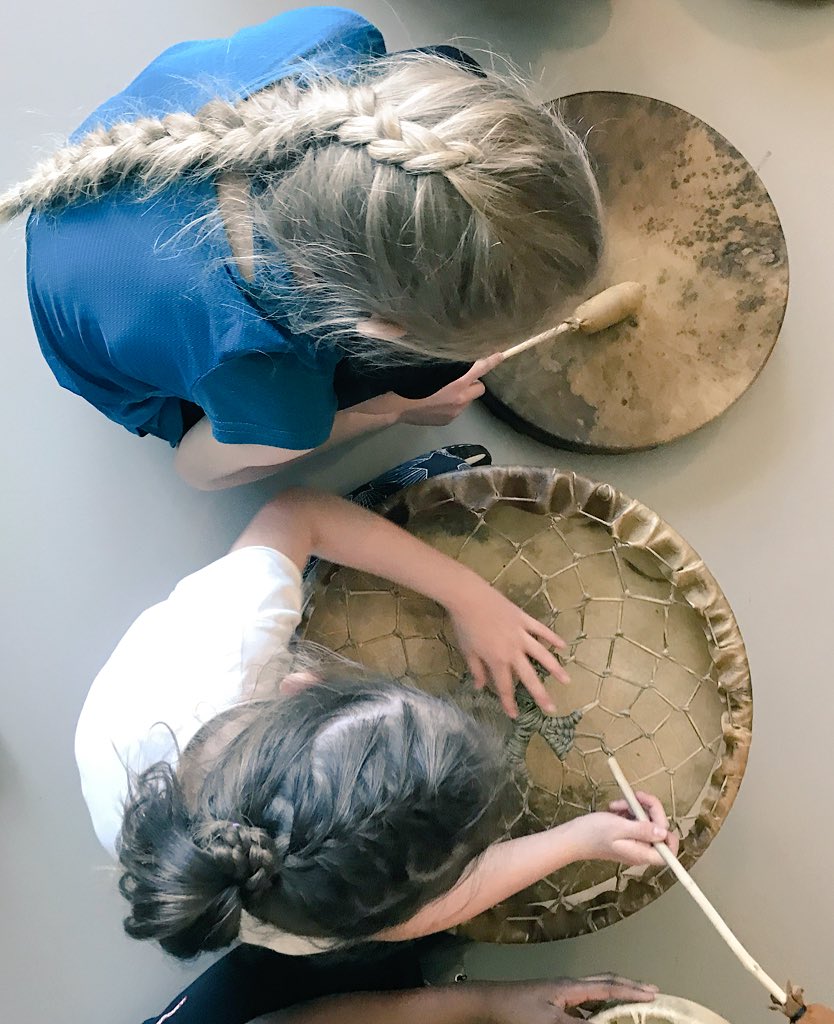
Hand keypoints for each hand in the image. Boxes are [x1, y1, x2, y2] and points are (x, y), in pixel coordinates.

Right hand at [396, 353, 503, 425]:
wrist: (397, 408)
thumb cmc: (408, 384)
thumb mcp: (425, 365)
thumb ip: (438, 357)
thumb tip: (431, 341)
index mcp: (457, 383)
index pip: (480, 368)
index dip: (491, 360)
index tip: (501, 355)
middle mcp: (460, 398)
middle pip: (479, 387)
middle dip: (472, 382)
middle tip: (459, 379)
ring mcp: (455, 412)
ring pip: (468, 399)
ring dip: (462, 394)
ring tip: (444, 391)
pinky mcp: (448, 421)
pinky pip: (457, 409)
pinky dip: (452, 404)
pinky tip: (437, 402)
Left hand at [446, 578, 568, 717]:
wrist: (469, 598)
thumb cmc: (465, 626)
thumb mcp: (468, 651)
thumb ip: (476, 670)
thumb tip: (480, 687)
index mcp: (497, 661)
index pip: (505, 687)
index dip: (509, 703)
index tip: (515, 715)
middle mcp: (513, 651)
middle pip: (529, 676)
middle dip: (540, 694)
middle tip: (552, 708)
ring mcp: (521, 634)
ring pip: (542, 654)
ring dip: (555, 668)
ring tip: (566, 680)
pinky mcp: (524, 619)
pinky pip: (541, 630)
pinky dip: (552, 637)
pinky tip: (563, 645)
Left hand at [486, 975, 657, 1023]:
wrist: (488, 1005)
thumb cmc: (518, 1011)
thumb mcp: (551, 1023)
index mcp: (571, 987)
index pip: (608, 987)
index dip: (631, 991)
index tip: (654, 993)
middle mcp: (569, 987)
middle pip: (604, 983)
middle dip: (628, 988)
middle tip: (650, 993)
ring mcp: (560, 995)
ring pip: (594, 994)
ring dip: (613, 998)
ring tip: (631, 1005)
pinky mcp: (552, 1004)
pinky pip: (582, 1005)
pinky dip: (597, 1010)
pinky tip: (601, 1019)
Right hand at [572, 792, 679, 866]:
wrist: (572, 837)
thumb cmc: (593, 834)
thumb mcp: (618, 828)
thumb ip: (642, 830)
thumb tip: (663, 832)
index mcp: (642, 853)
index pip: (669, 850)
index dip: (668, 832)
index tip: (656, 814)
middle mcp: (641, 850)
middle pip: (658, 830)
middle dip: (648, 810)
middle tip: (635, 796)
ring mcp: (633, 842)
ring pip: (646, 822)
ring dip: (635, 808)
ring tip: (618, 804)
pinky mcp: (626, 834)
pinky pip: (635, 821)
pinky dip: (627, 811)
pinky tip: (615, 808)